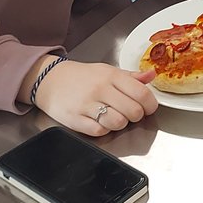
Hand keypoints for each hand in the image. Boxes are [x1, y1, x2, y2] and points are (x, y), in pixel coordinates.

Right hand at [32, 59, 159, 136]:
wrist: (50, 80)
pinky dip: (104, 130)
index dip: (150, 104)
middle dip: (137, 116)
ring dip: (120, 124)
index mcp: (112, 76)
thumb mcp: (107, 70)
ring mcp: (87, 105)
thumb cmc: (83, 77)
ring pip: (118, 123)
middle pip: (133, 111)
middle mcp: (100, 89)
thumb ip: (131, 77)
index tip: (148, 107)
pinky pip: (99, 131)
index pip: (141, 93)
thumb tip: (152, 76)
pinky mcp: (75, 119)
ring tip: (115, 117)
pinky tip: (101, 122)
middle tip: (131, 113)